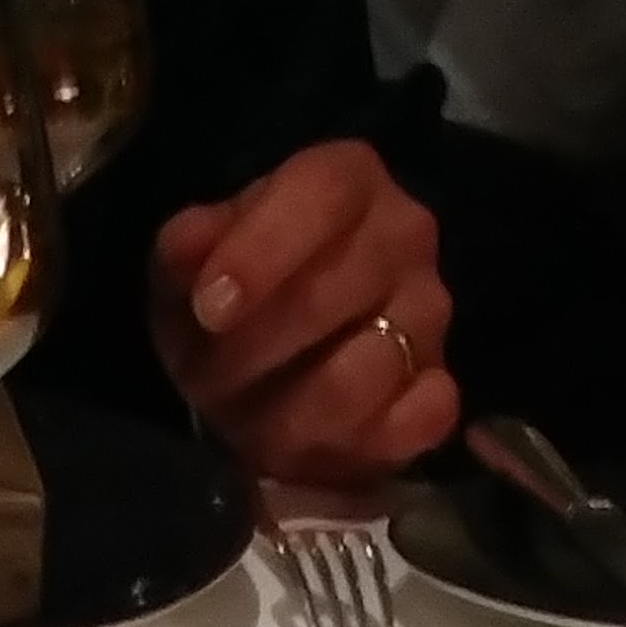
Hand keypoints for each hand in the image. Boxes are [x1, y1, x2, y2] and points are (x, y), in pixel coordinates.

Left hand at [151, 140, 457, 479]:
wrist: (264, 375)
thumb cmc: (228, 307)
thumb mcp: (186, 273)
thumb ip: (186, 251)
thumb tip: (192, 245)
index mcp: (347, 181)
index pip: (322, 192)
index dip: (263, 250)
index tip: (211, 309)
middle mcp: (404, 234)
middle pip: (331, 293)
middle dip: (252, 354)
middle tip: (207, 384)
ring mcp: (431, 313)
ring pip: (365, 371)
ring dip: (290, 415)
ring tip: (253, 422)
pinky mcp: (439, 392)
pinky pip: (417, 421)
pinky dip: (358, 444)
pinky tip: (318, 445)